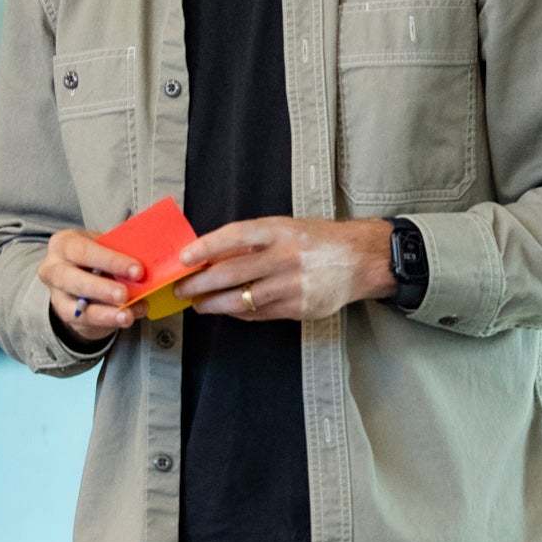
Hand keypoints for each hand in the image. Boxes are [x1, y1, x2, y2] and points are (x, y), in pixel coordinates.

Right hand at [38, 228, 145, 343]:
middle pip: (73, 279)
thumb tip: (148, 266)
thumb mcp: (106, 247)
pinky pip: (83, 321)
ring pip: (75, 307)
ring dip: (104, 313)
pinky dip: (106, 321)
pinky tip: (124, 318)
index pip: (83, 251)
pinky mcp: (63, 313)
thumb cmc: (97, 256)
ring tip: (126, 315)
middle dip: (102, 288)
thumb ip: (120, 255)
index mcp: (64, 243)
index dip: (110, 261)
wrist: (83, 274)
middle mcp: (53, 268)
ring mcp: (56, 293)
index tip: (137, 270)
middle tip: (125, 295)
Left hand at [176, 216, 394, 320]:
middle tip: (182, 288)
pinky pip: (259, 313)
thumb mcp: (287, 228)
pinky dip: (239, 312)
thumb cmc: (319, 240)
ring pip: (242, 299)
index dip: (206, 247)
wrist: (359, 260)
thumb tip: (214, 254)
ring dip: (214, 304)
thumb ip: (254, 241)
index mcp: (280, 231)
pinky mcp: (298, 307)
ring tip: (199, 304)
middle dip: (201, 283)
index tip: (184, 257)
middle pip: (233, 272)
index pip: (235, 236)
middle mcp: (285, 257)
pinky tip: (228, 309)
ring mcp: (292, 285)